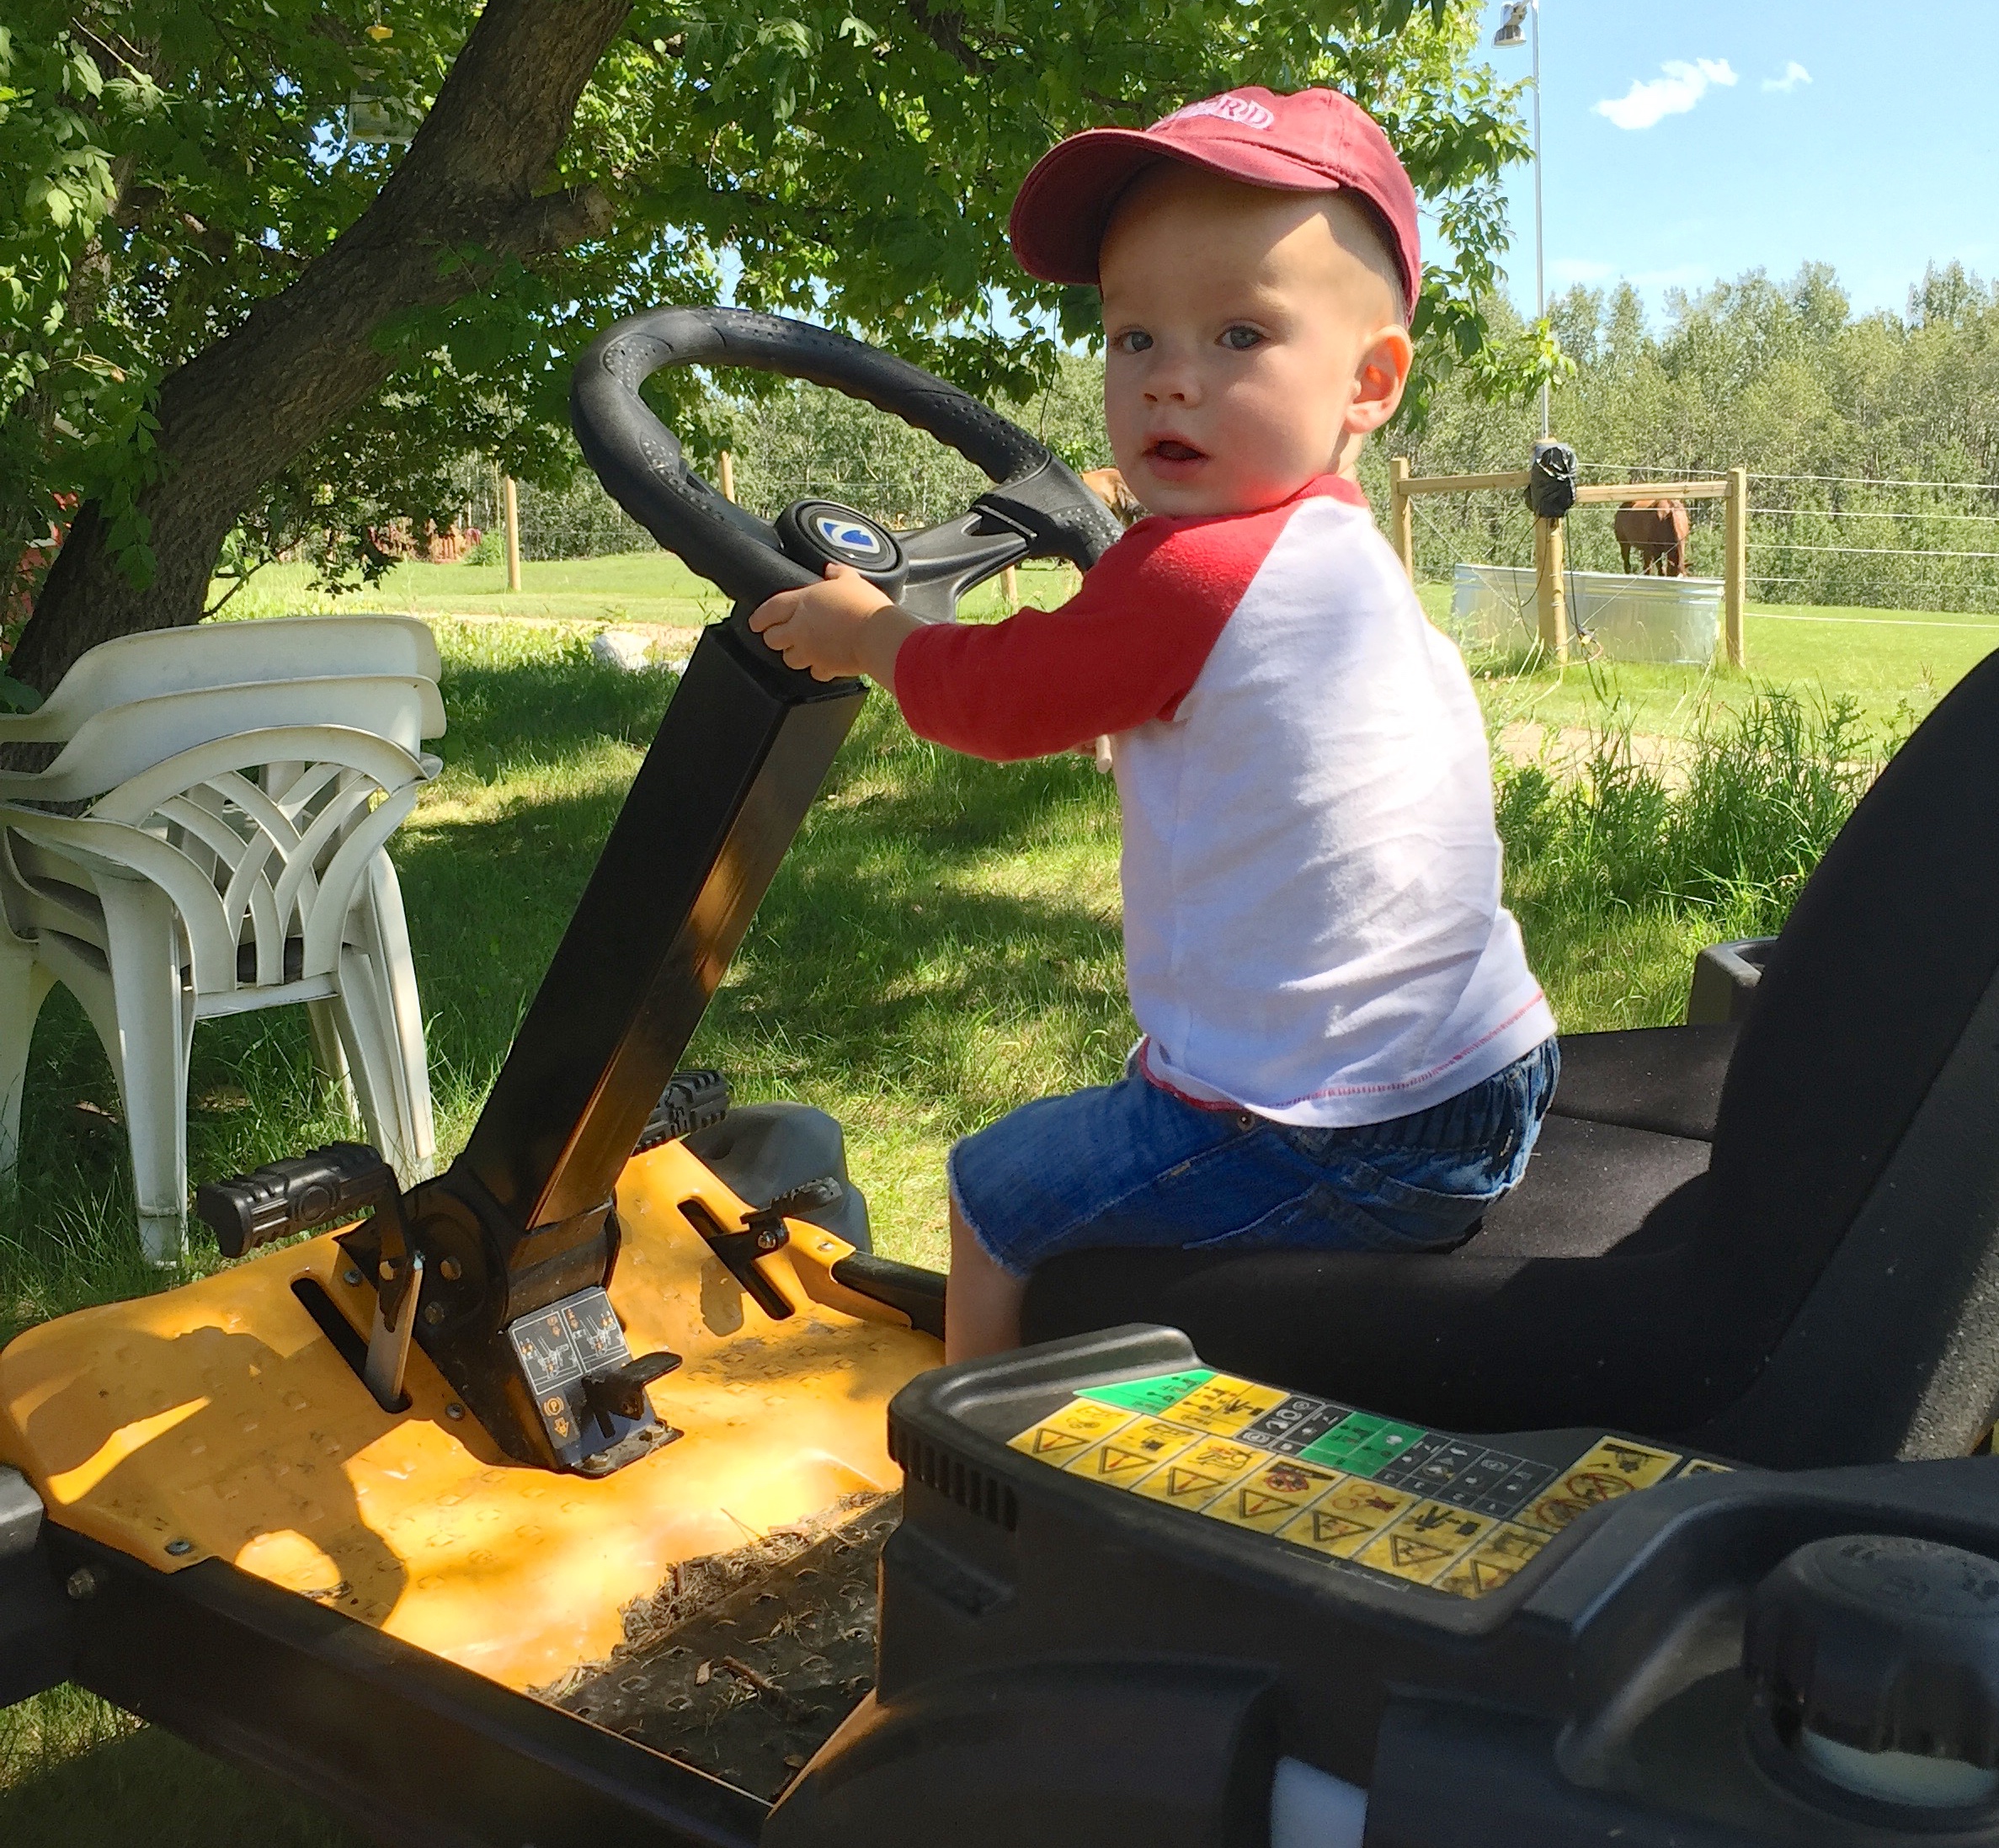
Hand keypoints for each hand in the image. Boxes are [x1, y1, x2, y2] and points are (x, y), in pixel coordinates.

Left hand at [748, 562, 916, 685]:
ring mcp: (811, 651)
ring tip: (802, 650)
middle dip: (774, 637)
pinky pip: (815, 672)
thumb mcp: (852, 580)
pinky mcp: (825, 668)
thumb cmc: (864, 606)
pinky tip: (825, 664)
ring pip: (789, 659)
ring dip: (793, 655)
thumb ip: (839, 573)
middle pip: (772, 638)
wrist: (878, 636)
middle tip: (778, 635)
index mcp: (802, 603)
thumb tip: (832, 569)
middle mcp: (800, 629)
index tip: (756, 622)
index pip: (769, 610)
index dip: (759, 617)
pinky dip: (818, 669)